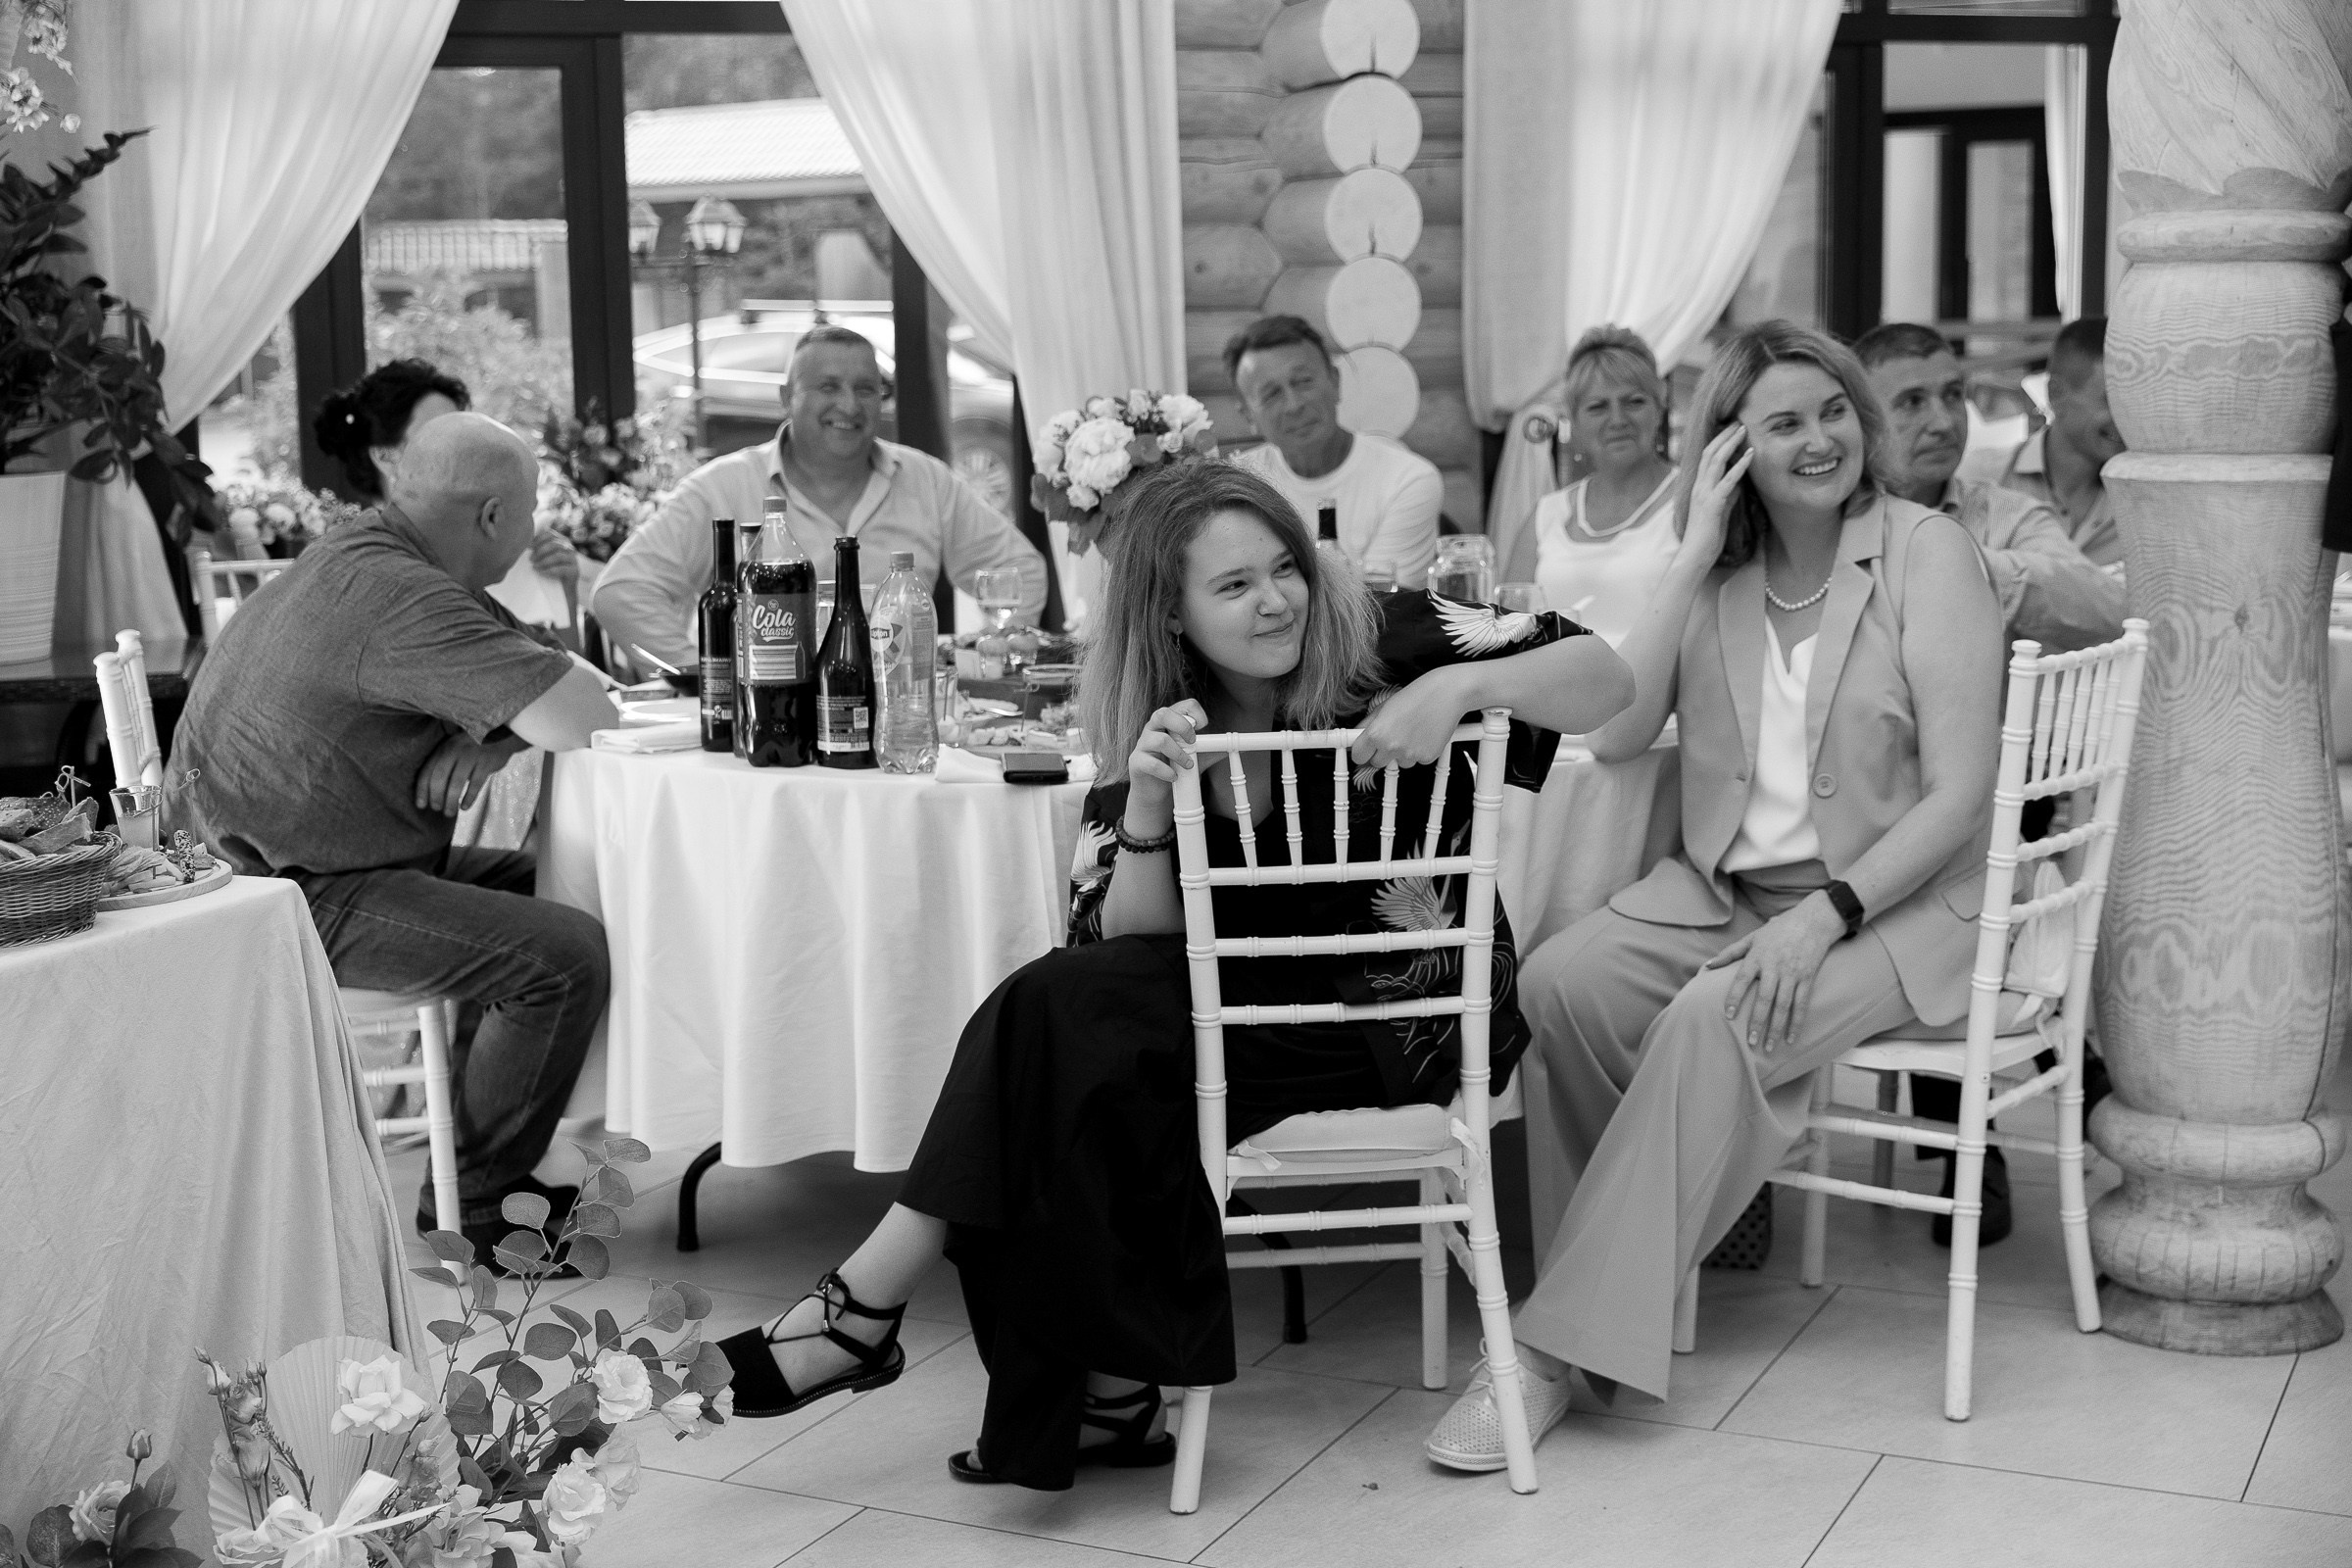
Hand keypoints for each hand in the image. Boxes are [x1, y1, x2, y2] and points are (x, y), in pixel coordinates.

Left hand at [414, 733, 515, 815]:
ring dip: (451, 801)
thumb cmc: (472, 750)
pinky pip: (475, 784)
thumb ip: (443, 766)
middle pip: (440, 777)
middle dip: (436, 796)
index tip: (420, 805)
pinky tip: (465, 807)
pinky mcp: (486, 762)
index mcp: (443, 749)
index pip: (427, 771)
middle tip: (436, 809)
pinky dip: (469, 798)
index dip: (422, 790)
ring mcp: (471, 756)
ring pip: (456, 783)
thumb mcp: (454, 751)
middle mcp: (455, 751)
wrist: (500, 736)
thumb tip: (431, 793)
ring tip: (449, 813)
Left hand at [530, 528, 580, 584]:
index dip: (538, 539)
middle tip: (531, 559)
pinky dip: (550, 570)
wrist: (562, 591)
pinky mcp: (575, 571)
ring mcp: (573, 560)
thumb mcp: (543, 557)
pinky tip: (541, 572)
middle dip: (540, 551)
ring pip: (558, 556)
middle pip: (554, 544)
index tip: (529, 547)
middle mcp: (569, 549)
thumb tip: (527, 544)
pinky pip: (562, 569)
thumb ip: (539, 548)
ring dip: (544, 561)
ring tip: (535, 567)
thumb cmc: (549, 572)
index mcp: (562, 542)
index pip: (550, 534)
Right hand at [1124, 700, 1207, 824]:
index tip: (1203, 727)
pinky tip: (1174, 777)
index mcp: (1167, 722)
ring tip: (1188, 766)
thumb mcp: (1195, 757)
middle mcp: (1152, 729)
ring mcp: (1142, 745)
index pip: (1181, 705)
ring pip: (1160, 740)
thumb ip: (1208, 750)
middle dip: (1182, 726)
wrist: (1155, 793)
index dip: (1195, 713)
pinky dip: (1167, 772)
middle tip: (1192, 742)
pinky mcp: (1136, 762)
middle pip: (1163, 713)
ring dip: (1179, 754)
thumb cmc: (1174, 768)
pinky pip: (1151, 763)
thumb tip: (1228, 747)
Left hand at [1350, 667, 1470, 770]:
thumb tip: (1355, 737)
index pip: (1358, 756)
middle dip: (1381, 753)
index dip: (1361, 752)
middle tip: (1391, 736)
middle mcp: (1392, 747)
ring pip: (1399, 762)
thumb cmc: (1417, 695)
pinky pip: (1417, 760)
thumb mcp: (1385, 706)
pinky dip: (1419, 751)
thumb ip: (1367, 725)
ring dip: (1402, 752)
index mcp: (1377, 734)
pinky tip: (1424, 734)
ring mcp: (1410, 754)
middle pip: (1377, 763)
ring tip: (1412, 730)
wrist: (1447, 693)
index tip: (1364, 750)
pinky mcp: (1427, 757)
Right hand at [1678, 423, 1753, 567]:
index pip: (1706, 458)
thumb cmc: (1707, 537)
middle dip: (1723, 436)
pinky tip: (1750, 454)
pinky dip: (1739, 466)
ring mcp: (1704, 494)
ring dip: (1730, 444)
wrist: (1696, 555)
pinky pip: (1728, 480)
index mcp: (1699, 488)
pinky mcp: (1713, 504)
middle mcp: (1699, 487)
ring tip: (1743, 430)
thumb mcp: (1720, 511)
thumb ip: (1727, 495)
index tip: (1730, 429)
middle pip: (1709, 453)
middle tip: (1737, 422)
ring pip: (1715, 461)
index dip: (1718, 442)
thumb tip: (1738, 483)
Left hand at [1703, 892, 1846, 1056]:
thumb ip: (1730, 953)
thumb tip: (1708, 966)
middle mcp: (1774, 967)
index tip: (1728, 1015)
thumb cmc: (1778, 930)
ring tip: (1768, 1047)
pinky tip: (1791, 1039)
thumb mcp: (1752, 937)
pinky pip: (1801, 1004)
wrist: (1813, 921)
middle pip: (1764, 998)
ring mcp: (1792, 974)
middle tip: (1750, 1042)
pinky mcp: (1807, 978)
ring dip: (1776, 1028)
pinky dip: (1797, 1023)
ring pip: (1783, 1005)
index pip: (1742, 980)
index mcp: (1757, 957)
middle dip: (1757, 1022)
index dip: (1734, 997)